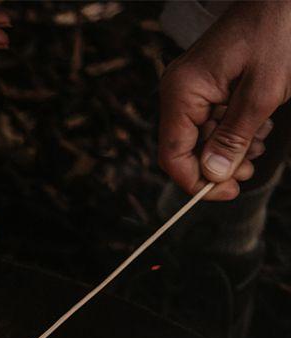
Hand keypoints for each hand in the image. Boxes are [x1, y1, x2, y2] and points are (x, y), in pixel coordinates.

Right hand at [158, 0, 290, 199]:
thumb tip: (212, 176)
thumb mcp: (262, 93)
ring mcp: (192, 87)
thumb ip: (234, 137)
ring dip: (231, 148)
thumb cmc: (279, 31)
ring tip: (261, 137)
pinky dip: (235, 129)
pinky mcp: (207, 84)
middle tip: (252, 167)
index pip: (173, 156)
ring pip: (202, 138)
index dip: (197, 183)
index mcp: (183, 91)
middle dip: (219, 164)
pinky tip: (258, 121)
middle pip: (187, 150)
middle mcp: (179, 90)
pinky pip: (212, 120)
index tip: (228, 193)